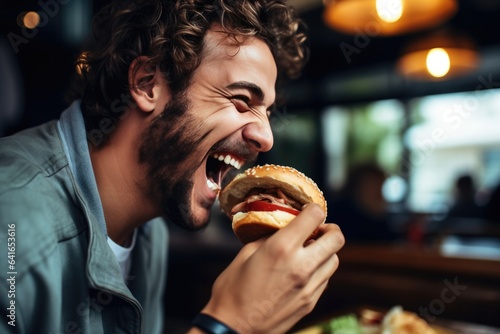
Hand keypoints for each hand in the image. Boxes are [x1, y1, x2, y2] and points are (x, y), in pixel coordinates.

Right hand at [199, 203, 344, 333]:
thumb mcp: (246, 253)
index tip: (307, 212)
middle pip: (336, 238)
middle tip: (317, 230)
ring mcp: (309, 286)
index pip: (314, 216)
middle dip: (329, 228)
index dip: (313, 209)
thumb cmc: (232, 290)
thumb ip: (269, 238)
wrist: (233, 328)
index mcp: (282, 248)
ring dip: (326, 250)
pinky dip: (320, 269)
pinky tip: (304, 270)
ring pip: (335, 259)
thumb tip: (283, 229)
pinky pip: (326, 278)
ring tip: (309, 251)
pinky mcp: (310, 302)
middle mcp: (301, 266)